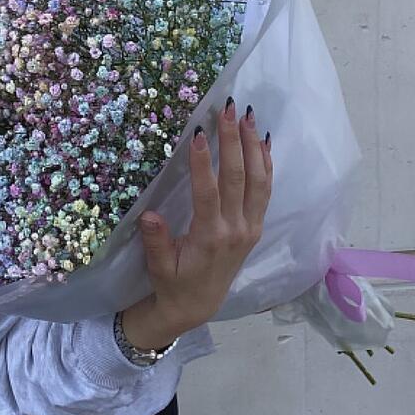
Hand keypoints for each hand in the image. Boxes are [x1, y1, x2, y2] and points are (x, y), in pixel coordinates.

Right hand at [121, 99, 272, 349]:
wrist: (197, 306)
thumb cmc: (174, 283)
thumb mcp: (159, 268)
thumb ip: (156, 242)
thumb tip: (148, 215)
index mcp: (210, 238)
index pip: (209, 193)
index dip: (204, 163)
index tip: (199, 132)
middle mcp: (236, 229)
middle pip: (239, 178)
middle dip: (233, 140)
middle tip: (229, 109)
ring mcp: (250, 227)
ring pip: (259, 181)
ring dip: (253, 146)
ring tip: (248, 116)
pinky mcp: (255, 226)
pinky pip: (265, 190)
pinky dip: (266, 163)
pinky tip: (262, 141)